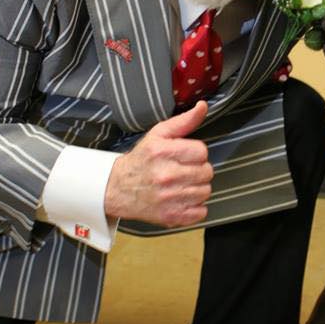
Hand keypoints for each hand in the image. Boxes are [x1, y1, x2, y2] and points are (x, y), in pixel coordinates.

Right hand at [104, 101, 212, 226]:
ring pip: (206, 191)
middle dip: (198, 170)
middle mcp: (166, 176)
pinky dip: (195, 207)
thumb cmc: (141, 160)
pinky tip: (182, 199)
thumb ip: (184, 121)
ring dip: (197, 188)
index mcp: (163, 152)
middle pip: (207, 172)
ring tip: (182, 184)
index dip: (195, 153)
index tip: (185, 156)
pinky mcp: (171, 217)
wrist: (118, 188)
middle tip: (183, 170)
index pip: (202, 151)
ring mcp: (169, 199)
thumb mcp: (158, 134)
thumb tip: (203, 106)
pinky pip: (201, 212)